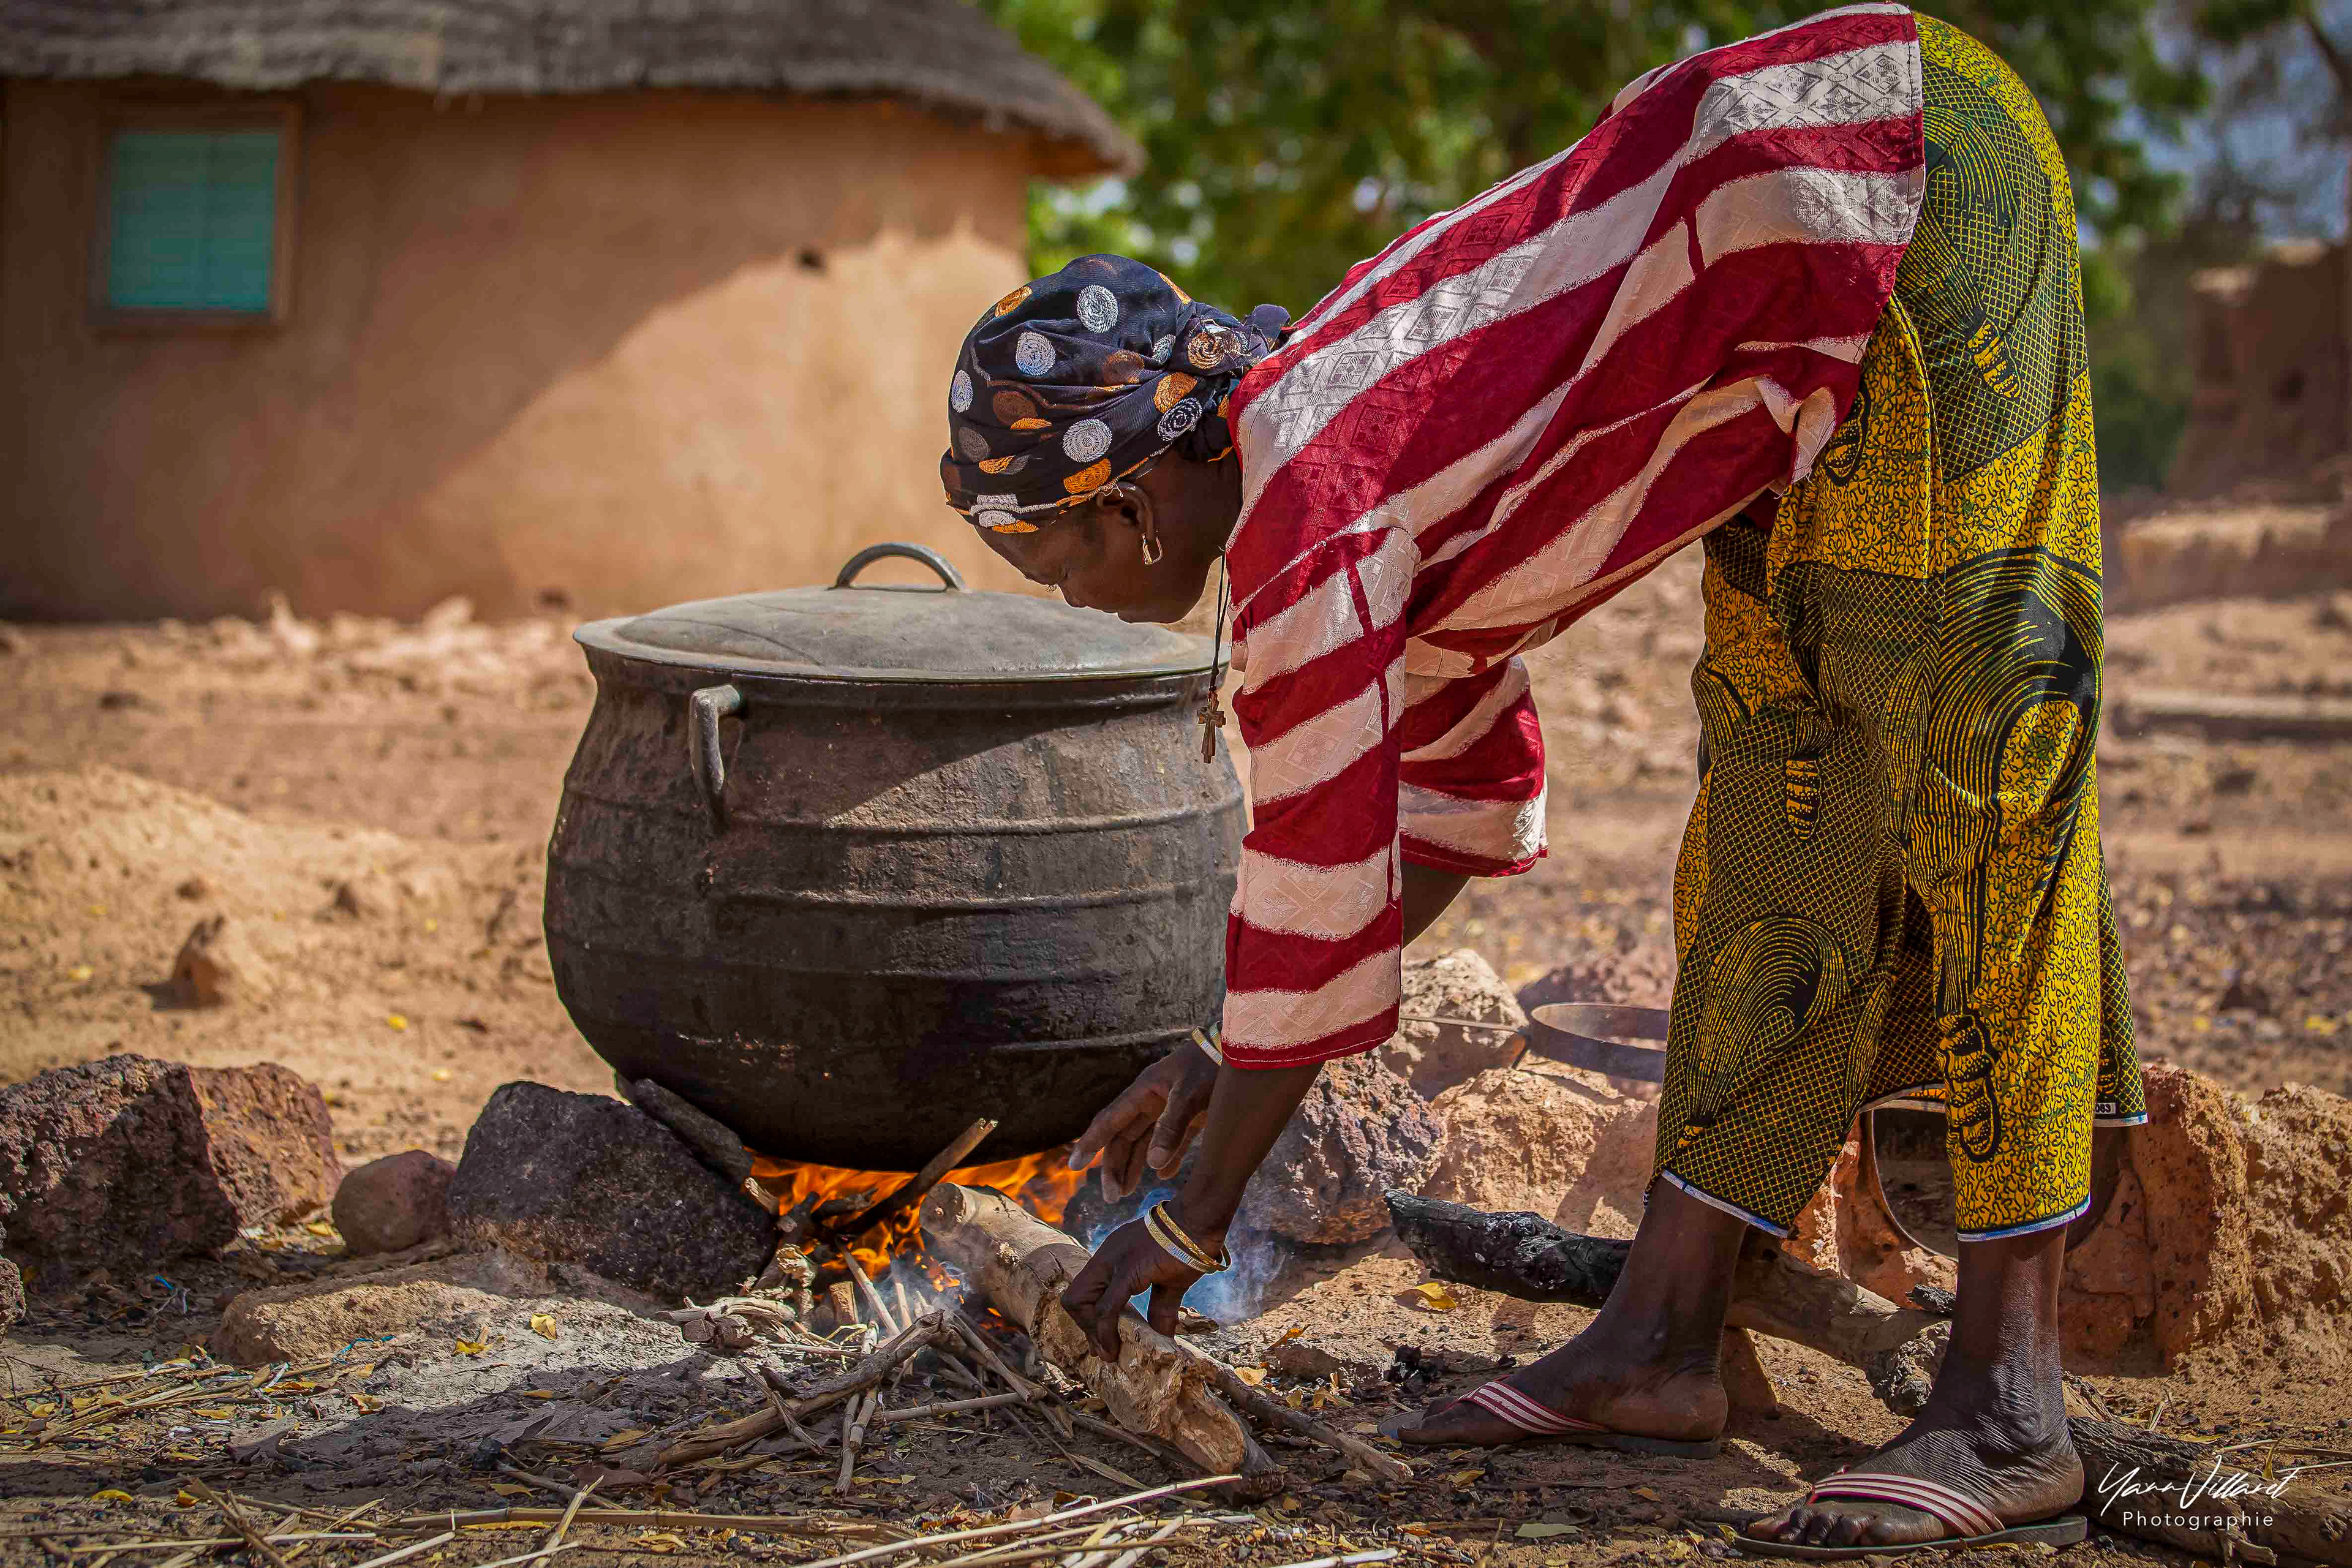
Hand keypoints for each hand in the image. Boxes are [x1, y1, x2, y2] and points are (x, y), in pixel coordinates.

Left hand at [1059, 1216, 1200, 1357]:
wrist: (1200, 1220)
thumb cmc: (1188, 1245)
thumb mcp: (1169, 1281)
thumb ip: (1160, 1307)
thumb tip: (1163, 1336)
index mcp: (1112, 1256)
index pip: (1083, 1291)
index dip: (1089, 1318)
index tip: (1104, 1338)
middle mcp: (1105, 1258)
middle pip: (1074, 1298)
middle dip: (1087, 1329)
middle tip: (1104, 1351)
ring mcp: (1113, 1262)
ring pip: (1081, 1302)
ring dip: (1093, 1333)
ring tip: (1109, 1353)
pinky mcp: (1128, 1270)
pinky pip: (1106, 1307)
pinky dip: (1105, 1332)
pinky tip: (1114, 1348)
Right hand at [1068, 1039, 1217, 1200]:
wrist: (1244, 1051)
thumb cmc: (1213, 1065)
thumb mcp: (1191, 1094)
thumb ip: (1172, 1127)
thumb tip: (1153, 1165)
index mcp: (1144, 1091)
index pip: (1110, 1121)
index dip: (1091, 1143)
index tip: (1074, 1166)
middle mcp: (1152, 1101)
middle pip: (1124, 1138)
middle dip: (1114, 1167)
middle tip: (1112, 1198)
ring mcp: (1170, 1109)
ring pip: (1143, 1142)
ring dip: (1134, 1166)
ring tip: (1125, 1193)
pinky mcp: (1191, 1116)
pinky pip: (1172, 1141)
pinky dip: (1167, 1159)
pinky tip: (1162, 1177)